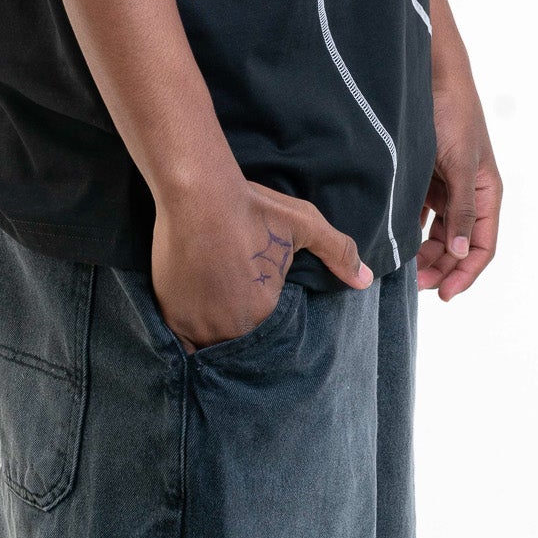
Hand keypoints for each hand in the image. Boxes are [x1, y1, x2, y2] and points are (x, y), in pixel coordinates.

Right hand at [152, 173, 372, 353]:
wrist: (198, 193)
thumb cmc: (253, 208)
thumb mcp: (304, 223)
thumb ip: (338, 252)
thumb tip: (365, 280)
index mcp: (265, 313)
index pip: (269, 336)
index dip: (265, 323)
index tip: (259, 306)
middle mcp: (232, 328)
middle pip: (238, 342)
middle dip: (240, 331)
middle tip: (235, 309)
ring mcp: (198, 324)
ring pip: (210, 344)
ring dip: (214, 335)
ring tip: (214, 315)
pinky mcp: (172, 314)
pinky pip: (181, 343)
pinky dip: (188, 338)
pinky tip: (192, 320)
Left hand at [418, 73, 501, 299]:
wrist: (431, 76)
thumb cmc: (453, 115)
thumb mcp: (459, 164)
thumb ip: (461, 209)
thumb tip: (461, 252)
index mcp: (486, 194)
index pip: (481, 246)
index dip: (465, 274)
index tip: (443, 295)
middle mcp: (468, 195)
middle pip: (457, 245)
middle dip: (440, 268)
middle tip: (414, 284)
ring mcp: (446, 187)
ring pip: (437, 233)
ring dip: (424, 254)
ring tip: (403, 269)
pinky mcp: (425, 178)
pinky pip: (419, 214)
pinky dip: (410, 230)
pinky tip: (394, 241)